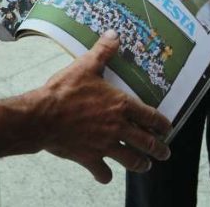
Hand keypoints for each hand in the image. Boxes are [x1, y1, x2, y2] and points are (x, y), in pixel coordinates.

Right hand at [32, 31, 170, 182]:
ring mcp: (105, 145)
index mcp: (121, 106)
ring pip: (131, 160)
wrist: (41, 116)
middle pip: (147, 143)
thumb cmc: (64, 91)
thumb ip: (103, 52)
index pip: (151, 117)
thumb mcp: (85, 66)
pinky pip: (103, 172)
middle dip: (159, 149)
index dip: (162, 124)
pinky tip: (106, 174)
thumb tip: (114, 35)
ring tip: (145, 165)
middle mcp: (118, 128)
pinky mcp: (90, 157)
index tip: (167, 128)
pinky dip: (106, 175)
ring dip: (141, 164)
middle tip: (164, 152)